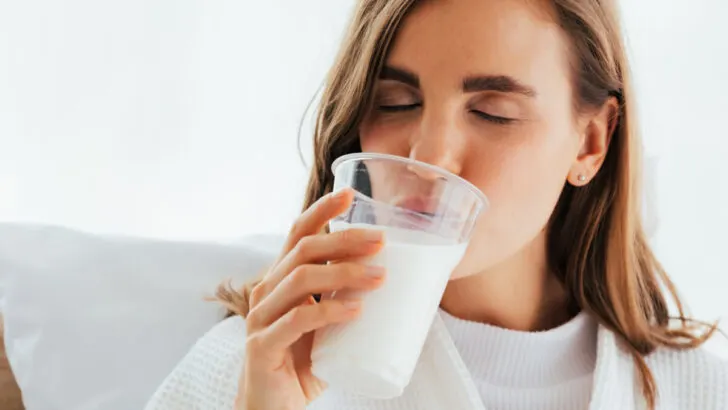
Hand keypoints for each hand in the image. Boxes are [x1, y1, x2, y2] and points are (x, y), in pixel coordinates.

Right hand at [238, 189, 385, 409]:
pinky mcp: (263, 346)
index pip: (297, 233)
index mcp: (282, 280)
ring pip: (301, 280)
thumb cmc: (302, 362)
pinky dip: (329, 311)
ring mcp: (261, 318)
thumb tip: (395, 280)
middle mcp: (267, 291)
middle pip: (303, 250)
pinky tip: (356, 310)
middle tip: (382, 242)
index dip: (321, 210)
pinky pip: (298, 320)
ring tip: (380, 278)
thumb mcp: (326, 323)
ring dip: (344, 273)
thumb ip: (346, 299)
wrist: (273, 407)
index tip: (351, 194)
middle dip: (345, 240)